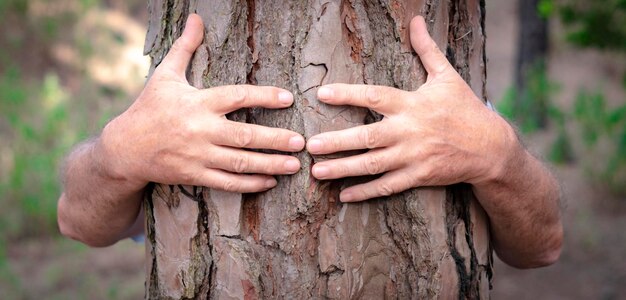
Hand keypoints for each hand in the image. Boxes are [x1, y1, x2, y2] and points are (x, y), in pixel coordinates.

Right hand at [98, 14, 304, 192]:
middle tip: (301, 142)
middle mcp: (201, 129)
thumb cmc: (149, 108)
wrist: (124, 148)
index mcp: (198, 102)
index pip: (237, 97)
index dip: (265, 97)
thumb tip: (196, 18)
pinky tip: (269, 182)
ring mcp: (198, 155)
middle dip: (275, 139)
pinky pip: (227, 183)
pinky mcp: (195, 175)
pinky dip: (249, 184)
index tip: (288, 99)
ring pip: (240, 162)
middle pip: (245, 135)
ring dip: (270, 165)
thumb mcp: (165, 75)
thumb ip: (185, 48)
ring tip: (294, 165)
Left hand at [307, 16, 516, 201]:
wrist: (490, 148)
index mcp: (412, 104)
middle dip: (337, 141)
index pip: (375, 96)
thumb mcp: (447, 76)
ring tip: (317, 171)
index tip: (322, 93)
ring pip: (373, 165)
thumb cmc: (465, 109)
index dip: (348, 94)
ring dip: (343, 169)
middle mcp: (409, 131)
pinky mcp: (418, 176)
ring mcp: (413, 156)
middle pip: (367, 137)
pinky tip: (344, 195)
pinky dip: (366, 192)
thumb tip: (417, 20)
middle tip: (310, 145)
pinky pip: (388, 186)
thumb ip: (427, 50)